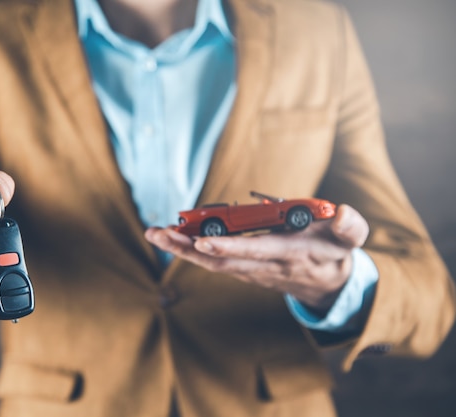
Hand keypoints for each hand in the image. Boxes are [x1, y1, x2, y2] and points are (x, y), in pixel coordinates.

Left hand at [145, 204, 369, 314]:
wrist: (327, 285)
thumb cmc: (335, 253)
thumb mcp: (350, 239)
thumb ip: (350, 227)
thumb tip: (344, 213)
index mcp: (288, 255)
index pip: (256, 251)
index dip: (230, 248)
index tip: (204, 241)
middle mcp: (263, 266)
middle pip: (221, 261)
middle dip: (188, 249)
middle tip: (159, 234)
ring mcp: (250, 270)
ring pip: (213, 263)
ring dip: (182, 249)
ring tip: (156, 234)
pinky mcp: (244, 268)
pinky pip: (214, 261)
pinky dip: (191, 251)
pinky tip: (173, 238)